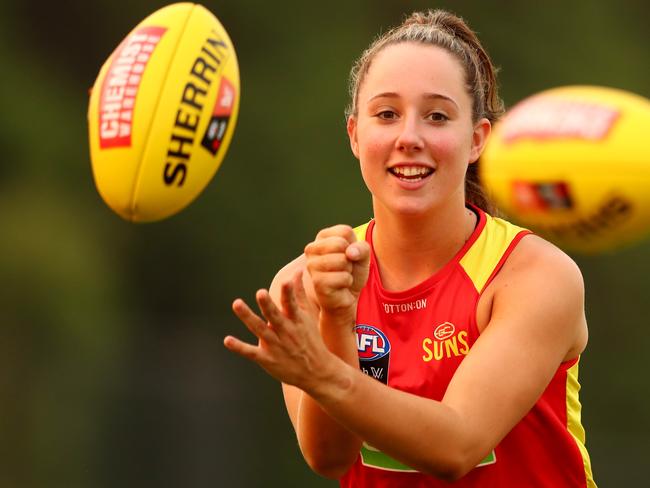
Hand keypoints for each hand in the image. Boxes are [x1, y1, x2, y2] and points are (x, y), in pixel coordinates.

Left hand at [225, 271, 331, 388]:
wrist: (317, 371)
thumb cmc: (311, 339)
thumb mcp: (308, 316)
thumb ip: (299, 293)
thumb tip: (296, 272)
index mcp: (296, 320)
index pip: (292, 304)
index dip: (289, 293)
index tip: (286, 282)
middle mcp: (286, 332)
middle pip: (275, 316)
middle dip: (268, 305)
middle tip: (260, 293)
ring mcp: (276, 346)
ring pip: (260, 330)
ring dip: (248, 317)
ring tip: (237, 303)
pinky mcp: (267, 359)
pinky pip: (251, 352)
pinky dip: (239, 347)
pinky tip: (227, 340)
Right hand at [304, 225, 369, 318]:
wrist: (346, 296)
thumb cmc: (352, 272)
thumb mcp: (362, 255)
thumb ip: (362, 247)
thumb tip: (350, 253)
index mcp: (322, 237)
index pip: (345, 231)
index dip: (354, 245)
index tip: (349, 255)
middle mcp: (312, 248)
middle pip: (341, 244)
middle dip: (350, 258)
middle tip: (345, 267)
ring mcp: (312, 265)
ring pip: (342, 260)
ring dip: (349, 271)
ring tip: (342, 276)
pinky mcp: (317, 282)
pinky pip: (344, 277)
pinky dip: (347, 282)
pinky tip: (340, 286)